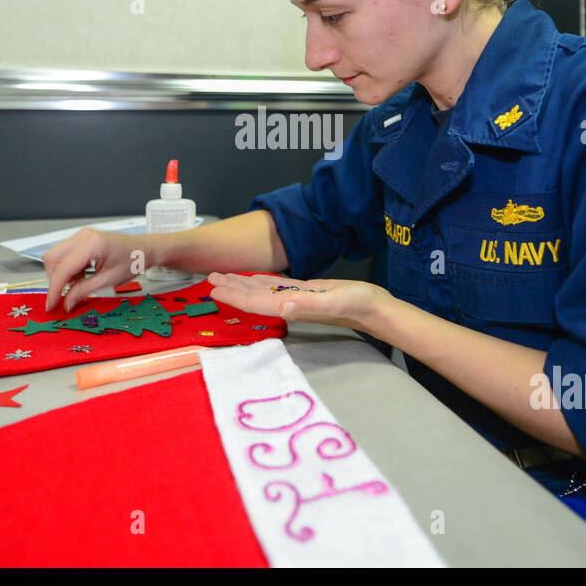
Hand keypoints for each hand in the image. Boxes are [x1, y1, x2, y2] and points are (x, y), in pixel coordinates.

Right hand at [42, 229, 144, 313]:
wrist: (144, 249)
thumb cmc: (133, 260)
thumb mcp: (109, 280)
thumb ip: (84, 291)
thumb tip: (66, 302)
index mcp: (92, 244)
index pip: (63, 269)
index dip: (54, 289)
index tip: (51, 305)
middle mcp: (83, 236)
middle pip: (52, 259)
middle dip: (56, 280)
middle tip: (67, 295)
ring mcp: (81, 236)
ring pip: (56, 257)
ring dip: (62, 275)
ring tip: (80, 283)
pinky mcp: (82, 239)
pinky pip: (64, 255)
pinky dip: (68, 269)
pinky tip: (82, 276)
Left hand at [204, 272, 388, 333]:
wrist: (376, 308)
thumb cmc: (357, 304)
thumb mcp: (333, 300)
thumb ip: (308, 304)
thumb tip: (283, 306)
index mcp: (292, 308)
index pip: (256, 303)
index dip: (234, 297)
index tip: (214, 290)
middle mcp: (290, 305)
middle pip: (254, 297)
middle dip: (231, 289)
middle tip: (209, 279)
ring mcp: (298, 300)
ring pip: (263, 292)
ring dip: (243, 285)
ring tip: (224, 277)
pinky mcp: (307, 293)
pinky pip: (278, 288)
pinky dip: (262, 282)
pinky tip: (255, 279)